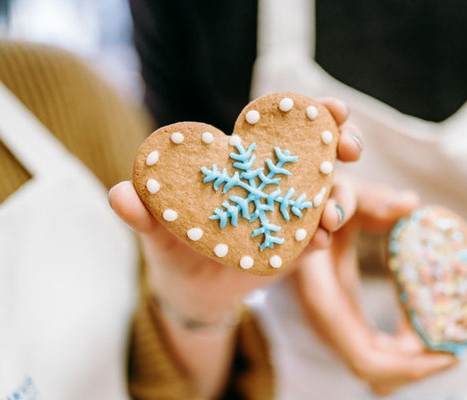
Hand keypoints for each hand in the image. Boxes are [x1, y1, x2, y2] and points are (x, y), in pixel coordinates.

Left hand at [109, 98, 363, 397]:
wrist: (189, 290)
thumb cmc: (172, 245)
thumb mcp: (156, 228)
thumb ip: (142, 212)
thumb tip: (118, 194)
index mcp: (245, 163)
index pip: (281, 130)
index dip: (310, 113)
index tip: (333, 108)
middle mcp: (274, 184)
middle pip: (319, 156)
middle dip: (341, 145)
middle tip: (348, 148)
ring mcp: (289, 216)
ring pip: (329, 196)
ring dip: (338, 199)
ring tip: (329, 215)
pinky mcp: (294, 250)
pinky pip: (316, 239)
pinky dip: (322, 238)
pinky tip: (321, 242)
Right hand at [292, 180, 455, 395]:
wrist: (287, 211)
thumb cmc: (318, 200)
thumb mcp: (344, 193)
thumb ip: (372, 200)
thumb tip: (409, 203)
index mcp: (323, 299)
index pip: (366, 359)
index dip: (409, 367)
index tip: (449, 354)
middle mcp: (324, 320)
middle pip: (372, 372)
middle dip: (417, 367)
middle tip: (457, 347)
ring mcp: (330, 322)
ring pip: (371, 365)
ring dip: (410, 360)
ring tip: (445, 340)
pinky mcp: (339, 316)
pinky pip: (370, 348)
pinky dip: (399, 347)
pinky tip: (420, 326)